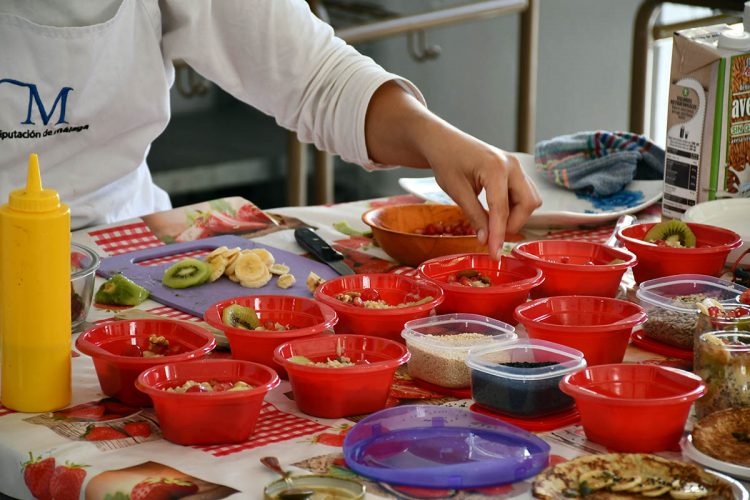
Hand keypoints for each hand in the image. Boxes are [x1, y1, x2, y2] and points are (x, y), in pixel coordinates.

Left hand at [424, 129, 541, 258]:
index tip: (494, 254)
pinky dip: (514, 207)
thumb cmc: (446, 161)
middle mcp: (512, 165)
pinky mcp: (514, 170)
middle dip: (513, 224)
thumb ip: (474, 215)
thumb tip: (486, 240)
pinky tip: (495, 212)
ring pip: (530, 199)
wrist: (444, 141)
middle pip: (528, 204)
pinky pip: (524, 193)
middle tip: (492, 235)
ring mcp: (516, 166)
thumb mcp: (456, 191)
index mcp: (495, 168)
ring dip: (515, 216)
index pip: (502, 209)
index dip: (499, 234)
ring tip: (491, 222)